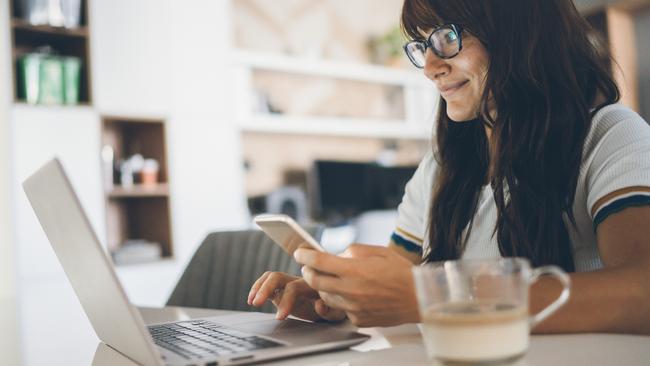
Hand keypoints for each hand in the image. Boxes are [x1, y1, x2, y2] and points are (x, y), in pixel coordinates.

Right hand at [247, 271, 345, 321]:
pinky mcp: (282, 290)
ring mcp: (289, 284)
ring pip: (271, 277)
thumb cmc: (336, 307)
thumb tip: (319, 305)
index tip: (279, 316)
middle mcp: (298, 281)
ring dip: (259, 287)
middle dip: (266, 289)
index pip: (294, 288)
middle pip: (278, 277)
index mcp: (311, 285)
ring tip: (252, 301)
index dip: (286, 300)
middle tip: (256, 303)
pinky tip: (252, 300)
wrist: (335, 302)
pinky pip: (267, 284)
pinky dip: (257, 289)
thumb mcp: (337, 312)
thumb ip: (330, 310)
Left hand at [295, 244, 419, 326]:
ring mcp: (354, 308)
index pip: (319, 261)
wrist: (420, 299)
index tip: (299, 252)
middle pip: (315, 281)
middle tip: (309, 266)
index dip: (305, 255)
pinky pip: (341, 308)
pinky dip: (340, 300)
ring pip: (325, 296)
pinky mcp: (358, 320)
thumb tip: (336, 256)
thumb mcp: (378, 251)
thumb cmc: (401, 273)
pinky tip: (350, 293)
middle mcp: (352, 290)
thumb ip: (353, 251)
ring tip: (330, 279)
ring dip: (322, 286)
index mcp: (356, 270)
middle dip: (308, 271)